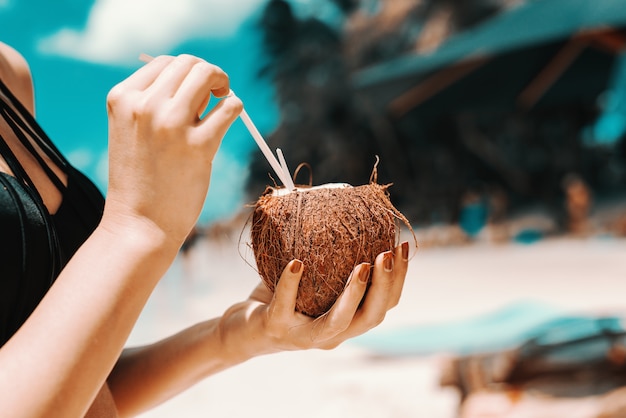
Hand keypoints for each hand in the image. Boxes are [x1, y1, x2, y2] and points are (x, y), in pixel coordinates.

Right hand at [102, 54, 242, 245]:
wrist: (138, 225)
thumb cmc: (140, 180)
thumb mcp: (132, 132)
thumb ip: (155, 104)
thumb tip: (202, 85)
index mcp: (123, 98)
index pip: (163, 63)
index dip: (185, 73)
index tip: (194, 92)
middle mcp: (145, 105)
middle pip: (189, 63)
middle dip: (207, 74)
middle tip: (215, 93)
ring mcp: (171, 124)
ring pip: (208, 75)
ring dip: (223, 83)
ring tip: (223, 100)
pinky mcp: (199, 145)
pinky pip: (230, 107)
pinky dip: (235, 107)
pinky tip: (230, 118)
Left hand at [220, 241, 409, 357]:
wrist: (243, 330)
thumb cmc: (282, 298)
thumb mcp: (314, 282)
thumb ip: (333, 261)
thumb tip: (346, 209)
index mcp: (347, 322)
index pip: (384, 305)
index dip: (399, 279)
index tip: (401, 246)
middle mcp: (332, 335)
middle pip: (371, 317)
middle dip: (384, 286)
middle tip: (388, 254)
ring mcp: (304, 337)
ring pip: (338, 322)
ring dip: (354, 294)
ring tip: (362, 265)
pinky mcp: (276, 329)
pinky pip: (285, 306)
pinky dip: (291, 284)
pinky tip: (297, 263)